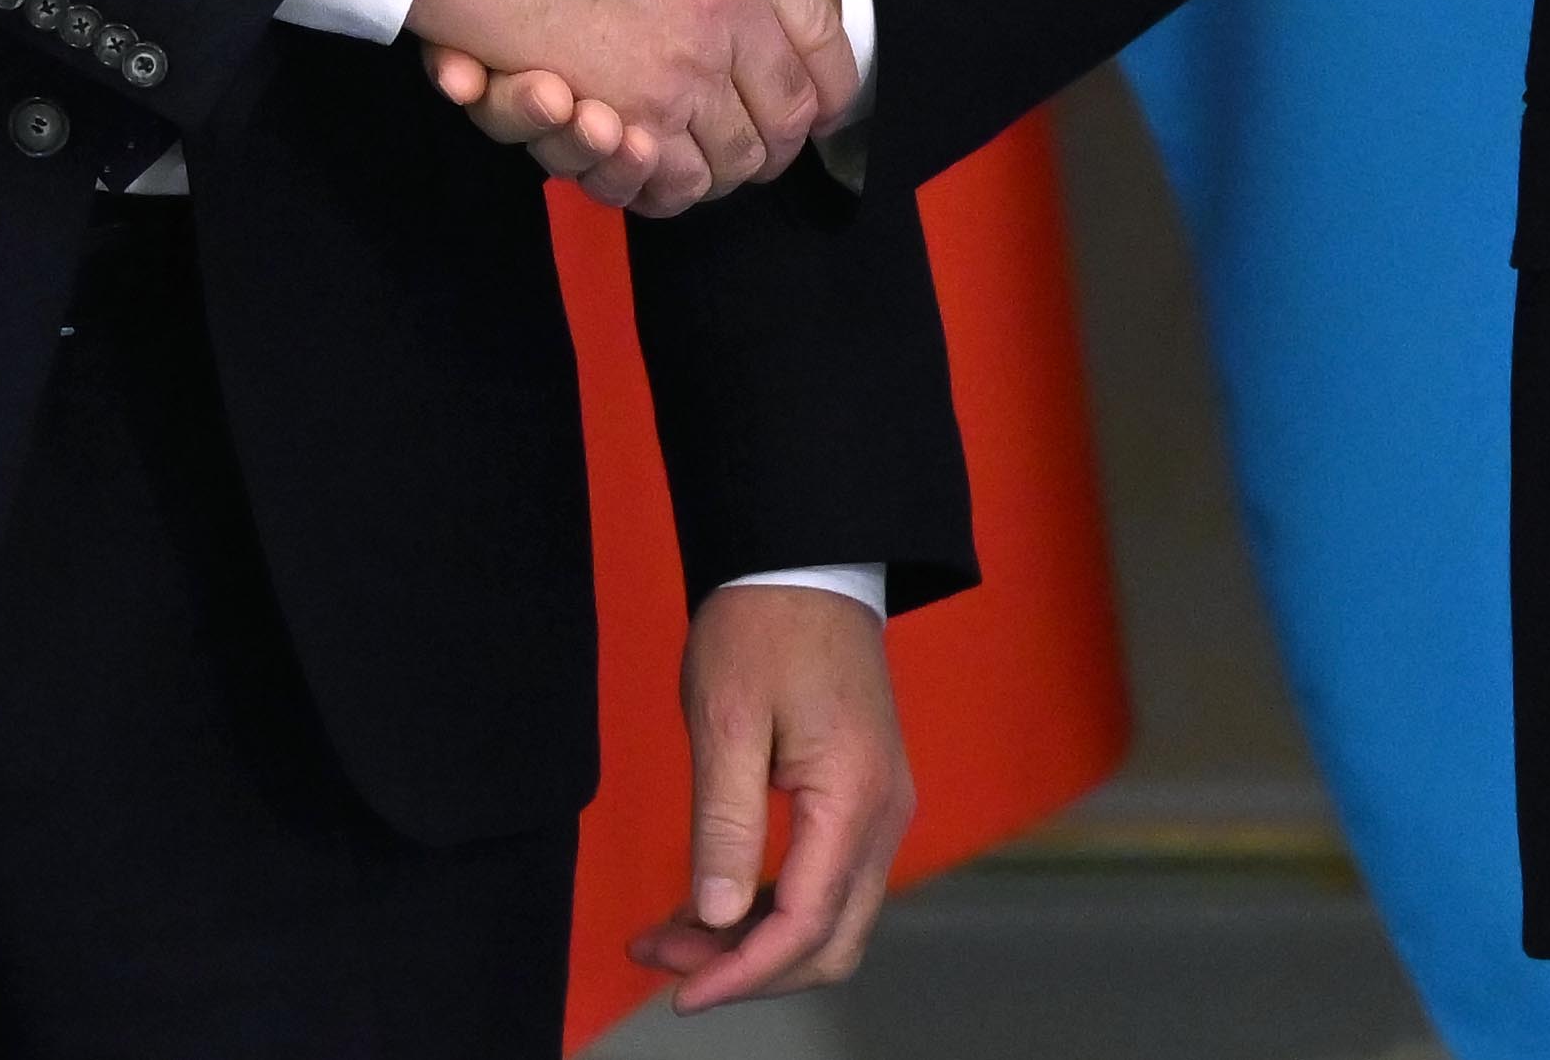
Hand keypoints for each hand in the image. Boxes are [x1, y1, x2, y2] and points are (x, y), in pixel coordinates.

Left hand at [627, 582, 911, 1007]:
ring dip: (756, 943)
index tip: (677, 991)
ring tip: (672, 934)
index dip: (739, 972)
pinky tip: (710, 902)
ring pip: (831, 921)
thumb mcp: (726, 720)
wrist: (809, 559)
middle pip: (829, 943)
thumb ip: (724, 823)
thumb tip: (714, 918)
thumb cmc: (764, 626)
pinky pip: (828, 882)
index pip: (804, 925)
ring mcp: (882, 808)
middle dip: (747, 969)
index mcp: (854, 799)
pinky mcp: (865, 797)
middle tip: (665, 960)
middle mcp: (884, 815)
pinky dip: (772, 908)